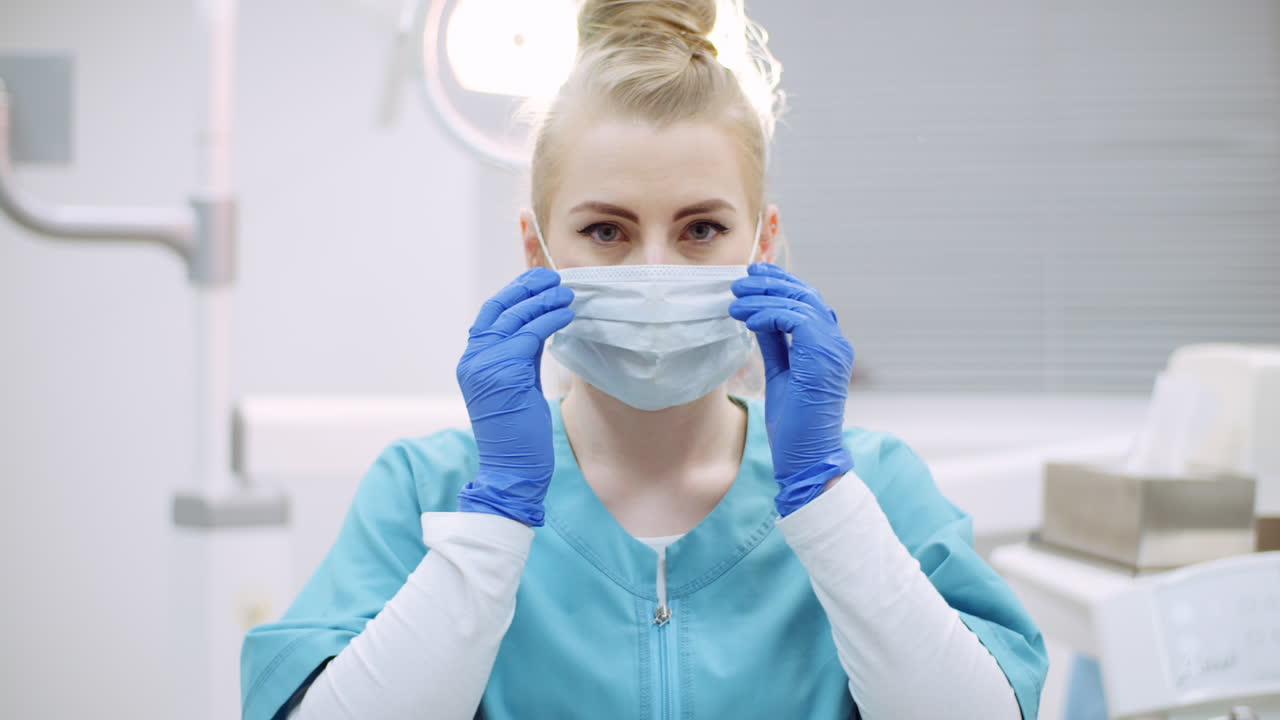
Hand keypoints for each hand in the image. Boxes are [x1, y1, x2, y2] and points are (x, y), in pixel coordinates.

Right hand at [455, 267, 574, 525]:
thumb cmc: (518, 434)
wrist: (511, 469)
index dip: (513, 293)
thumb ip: (521, 355)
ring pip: (515, 318)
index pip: (490, 315)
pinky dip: (549, 320)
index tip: (537, 280)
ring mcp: (485, 365)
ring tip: (567, 293)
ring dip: (543, 301)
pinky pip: (529, 335)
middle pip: (500, 309)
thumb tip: (539, 325)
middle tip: (554, 278)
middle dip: (528, 289)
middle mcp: (473, 359)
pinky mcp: (504, 373)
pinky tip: (567, 314)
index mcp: (473, 361)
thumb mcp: (517, 384)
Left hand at [729, 263, 854, 515]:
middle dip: (770, 283)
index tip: (752, 277)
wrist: (806, 457)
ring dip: (764, 297)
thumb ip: (775, 344)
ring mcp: (833, 349)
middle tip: (740, 281)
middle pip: (805, 295)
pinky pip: (796, 320)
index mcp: (828, 346)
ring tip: (736, 299)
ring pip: (800, 303)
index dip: (780, 284)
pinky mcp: (822, 358)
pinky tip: (748, 320)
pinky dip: (770, 314)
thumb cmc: (795, 423)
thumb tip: (758, 317)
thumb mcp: (780, 372)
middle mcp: (836, 343)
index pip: (807, 301)